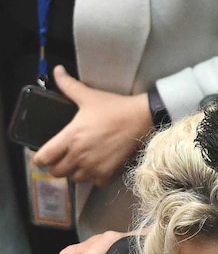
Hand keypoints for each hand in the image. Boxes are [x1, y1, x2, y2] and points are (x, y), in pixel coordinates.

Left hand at [31, 65, 151, 186]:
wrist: (141, 119)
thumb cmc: (114, 108)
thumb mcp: (88, 96)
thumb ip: (68, 85)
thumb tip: (57, 70)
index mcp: (70, 137)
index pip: (44, 158)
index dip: (40, 158)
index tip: (44, 155)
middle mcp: (79, 156)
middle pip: (57, 172)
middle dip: (57, 166)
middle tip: (63, 158)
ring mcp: (94, 166)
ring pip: (75, 178)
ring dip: (76, 172)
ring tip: (81, 163)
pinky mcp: (109, 172)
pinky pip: (95, 182)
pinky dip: (95, 177)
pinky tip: (98, 167)